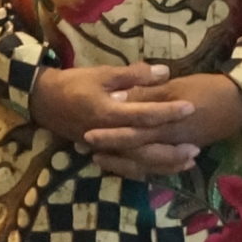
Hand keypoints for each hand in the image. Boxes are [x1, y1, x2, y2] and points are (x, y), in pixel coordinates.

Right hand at [34, 63, 201, 178]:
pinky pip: (128, 167)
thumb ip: (133, 75)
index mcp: (109, 114)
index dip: (168, 112)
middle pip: (145, 148)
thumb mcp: (102, 74)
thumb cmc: (74, 84)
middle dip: (172, 149)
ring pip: (139, 163)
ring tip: (189, 161)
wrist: (44, 101)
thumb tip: (164, 72)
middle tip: (197, 147)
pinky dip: (148, 170)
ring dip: (164, 164)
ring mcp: (105, 148)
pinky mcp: (103, 153)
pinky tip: (165, 169)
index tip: (191, 107)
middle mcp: (109, 136)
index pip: (144, 115)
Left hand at [97, 74, 241, 152]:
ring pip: (145, 163)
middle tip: (87, 150)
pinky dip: (142, 166)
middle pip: (134, 152)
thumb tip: (118, 98)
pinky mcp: (183, 150)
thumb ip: (148, 94)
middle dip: (110, 152)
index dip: (109, 135)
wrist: (240, 100)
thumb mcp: (176, 87)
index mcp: (166, 124)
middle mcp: (169, 142)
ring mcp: (177, 149)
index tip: (87, 134)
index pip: (132, 132)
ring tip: (100, 159)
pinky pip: (158, 164)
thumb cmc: (208, 89)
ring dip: (122, 162)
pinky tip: (129, 164)